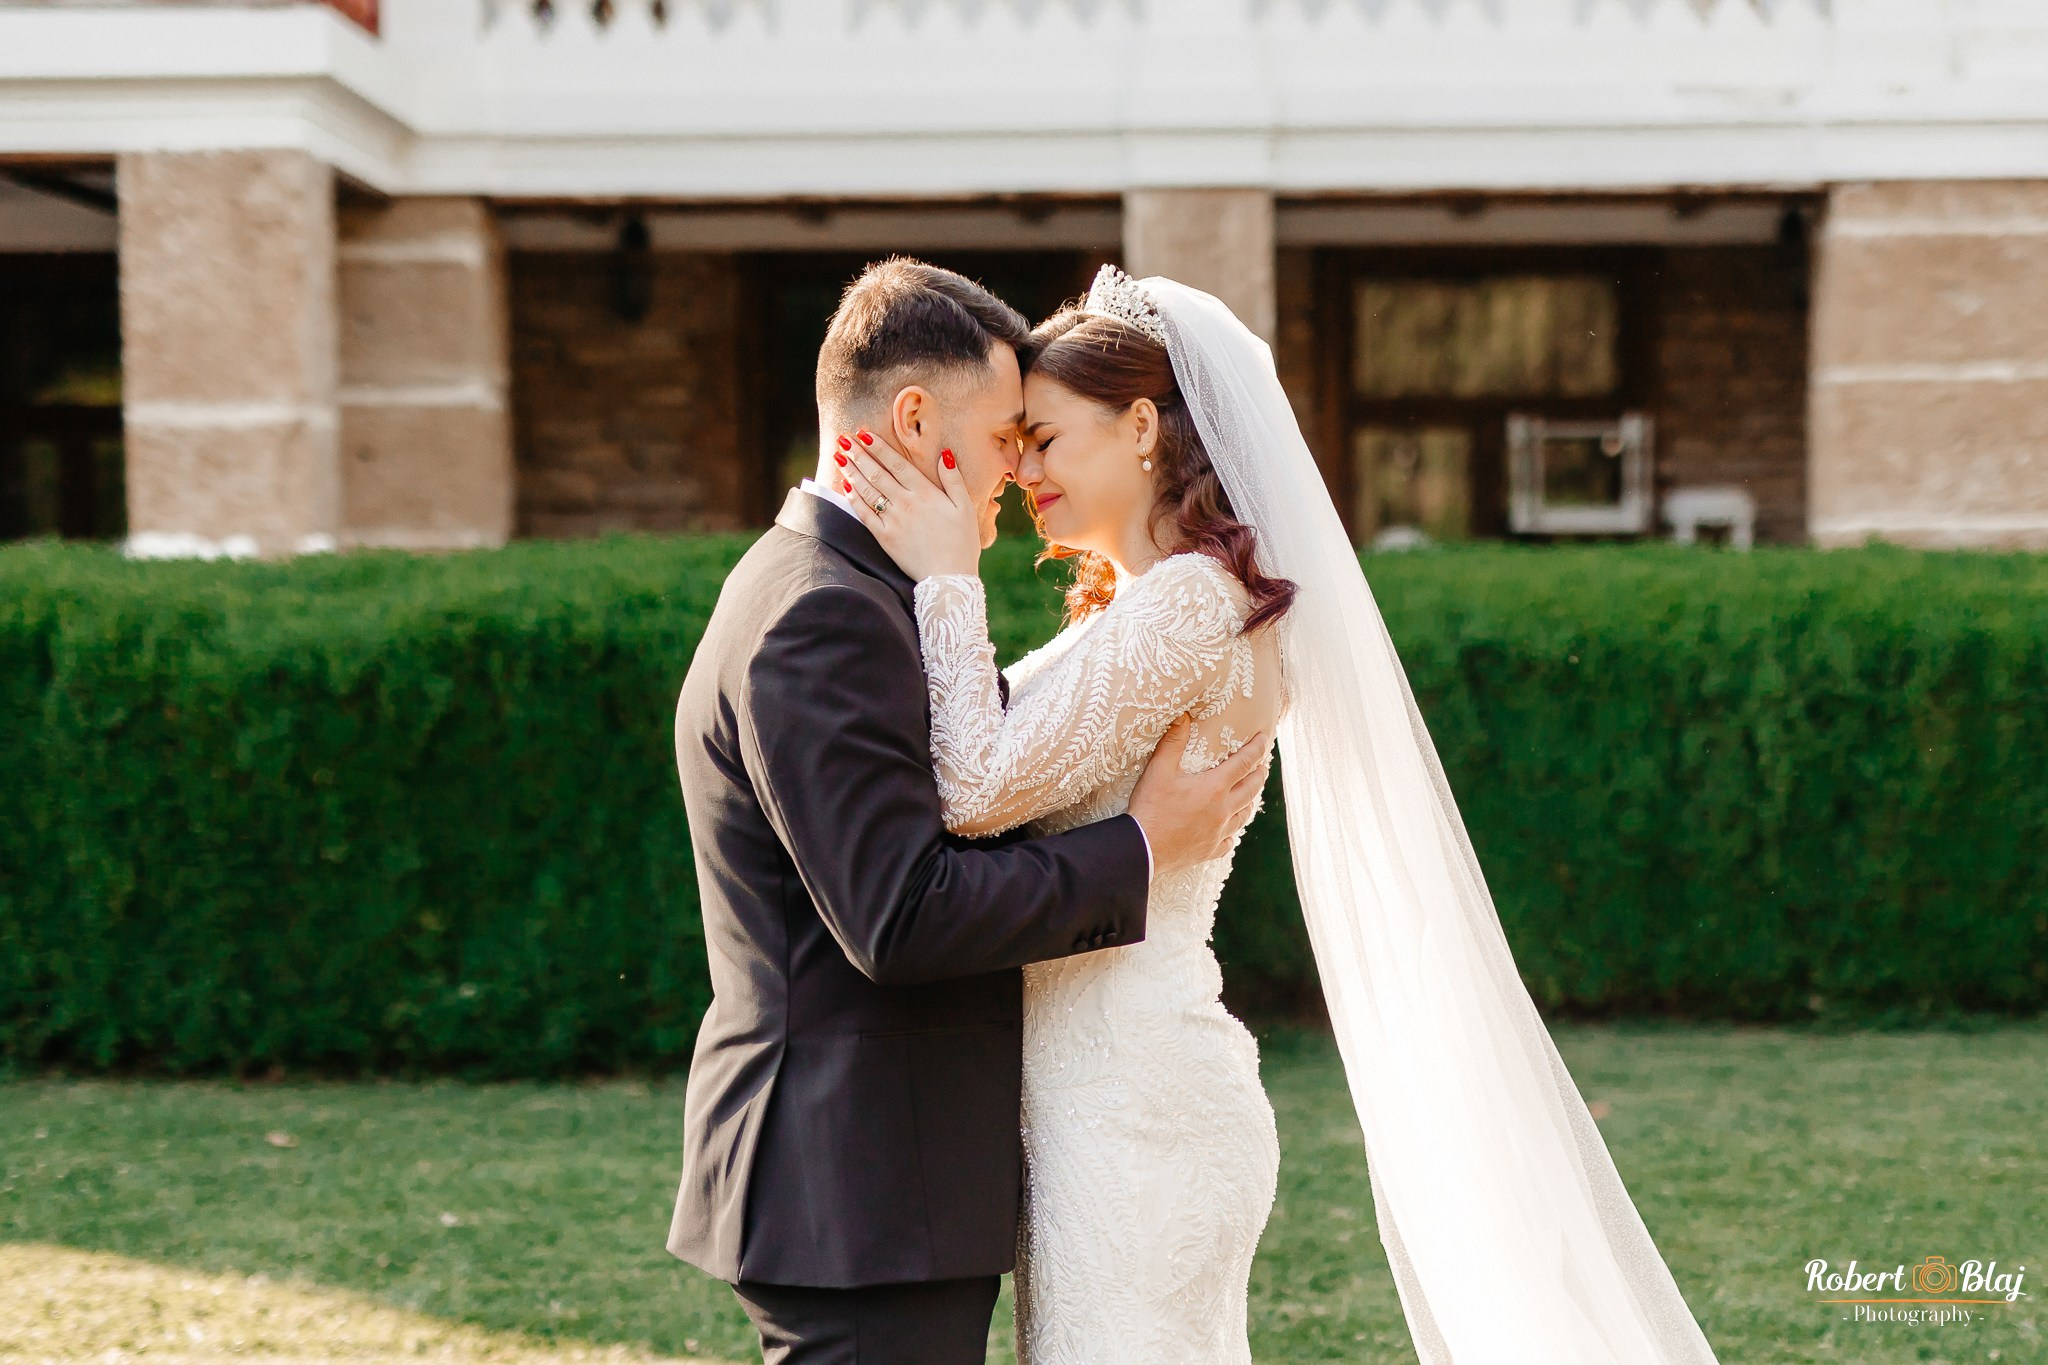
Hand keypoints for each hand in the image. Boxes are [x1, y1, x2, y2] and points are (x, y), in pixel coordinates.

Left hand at [833, 431, 981, 580]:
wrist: (949, 578)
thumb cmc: (961, 543)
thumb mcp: (965, 508)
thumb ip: (953, 479)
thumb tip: (945, 454)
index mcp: (925, 493)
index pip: (897, 463)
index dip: (878, 447)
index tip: (864, 434)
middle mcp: (905, 503)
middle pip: (877, 473)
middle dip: (858, 454)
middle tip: (843, 439)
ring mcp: (893, 521)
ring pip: (867, 490)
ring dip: (851, 471)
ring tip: (839, 457)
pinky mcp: (885, 538)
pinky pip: (865, 514)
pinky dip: (854, 499)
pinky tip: (845, 486)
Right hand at [1125, 720, 1272, 877]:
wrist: (1142, 849)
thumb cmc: (1151, 808)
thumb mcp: (1159, 770)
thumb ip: (1173, 741)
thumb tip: (1184, 716)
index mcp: (1214, 788)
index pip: (1244, 763)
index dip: (1257, 749)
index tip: (1264, 739)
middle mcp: (1223, 810)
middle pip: (1251, 789)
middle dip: (1259, 774)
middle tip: (1262, 766)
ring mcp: (1218, 832)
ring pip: (1244, 815)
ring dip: (1249, 801)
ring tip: (1250, 795)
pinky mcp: (1209, 850)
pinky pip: (1228, 841)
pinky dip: (1231, 833)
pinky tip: (1228, 831)